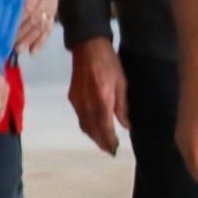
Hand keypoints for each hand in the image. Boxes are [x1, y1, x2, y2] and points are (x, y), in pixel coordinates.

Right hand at [67, 35, 126, 155]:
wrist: (87, 46)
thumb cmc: (110, 63)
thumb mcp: (122, 83)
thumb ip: (122, 106)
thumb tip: (125, 125)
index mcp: (102, 100)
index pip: (105, 128)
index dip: (110, 141)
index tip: (115, 148)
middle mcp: (87, 105)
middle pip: (92, 131)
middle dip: (101, 143)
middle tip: (110, 150)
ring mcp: (77, 102)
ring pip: (84, 126)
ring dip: (93, 137)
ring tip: (103, 142)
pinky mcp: (72, 98)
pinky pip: (79, 118)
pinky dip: (87, 127)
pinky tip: (94, 127)